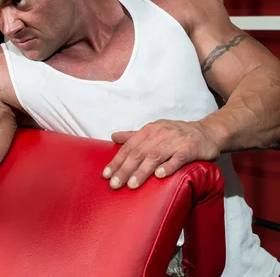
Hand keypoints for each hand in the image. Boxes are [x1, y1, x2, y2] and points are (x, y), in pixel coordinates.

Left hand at [102, 120, 219, 189]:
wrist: (208, 132)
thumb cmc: (177, 135)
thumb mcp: (155, 132)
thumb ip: (134, 136)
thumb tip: (113, 136)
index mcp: (150, 130)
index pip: (129, 146)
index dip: (117, 161)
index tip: (106, 175)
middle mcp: (161, 133)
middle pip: (139, 152)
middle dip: (125, 169)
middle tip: (115, 185)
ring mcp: (176, 140)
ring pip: (156, 156)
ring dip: (142, 171)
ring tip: (132, 185)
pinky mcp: (191, 148)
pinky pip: (179, 158)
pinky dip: (169, 166)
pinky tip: (159, 176)